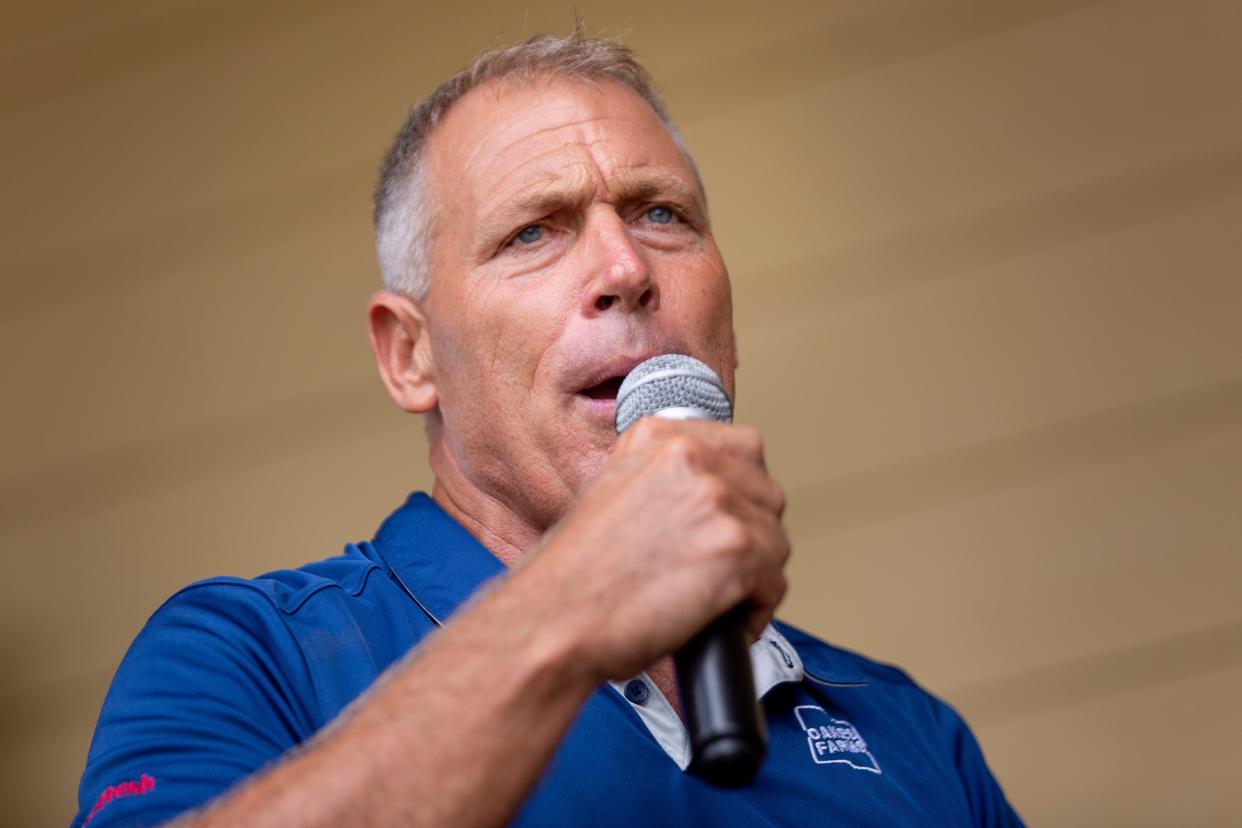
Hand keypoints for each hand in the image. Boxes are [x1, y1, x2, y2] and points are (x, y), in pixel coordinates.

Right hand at [513, 417, 789, 681]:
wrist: (553, 619)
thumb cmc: (575, 576)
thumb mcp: (613, 492)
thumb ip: (665, 481)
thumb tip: (714, 498)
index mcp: (658, 436)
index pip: (744, 448)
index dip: (741, 494)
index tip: (727, 521)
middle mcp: (690, 456)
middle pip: (766, 494)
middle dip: (750, 536)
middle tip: (717, 568)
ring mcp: (716, 499)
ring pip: (775, 541)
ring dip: (753, 577)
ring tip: (712, 599)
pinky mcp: (735, 548)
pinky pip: (774, 584)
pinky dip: (754, 612)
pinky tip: (718, 620)